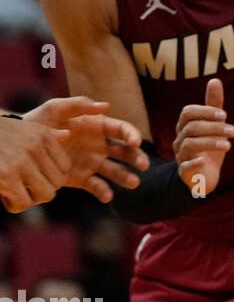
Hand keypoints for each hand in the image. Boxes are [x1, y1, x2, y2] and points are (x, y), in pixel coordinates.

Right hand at [0, 115, 69, 212]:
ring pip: (45, 194)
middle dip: (41, 190)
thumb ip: (45, 134)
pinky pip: (23, 202)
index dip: (50, 178)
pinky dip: (15, 205)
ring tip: (14, 194)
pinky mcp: (6, 175)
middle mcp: (35, 146)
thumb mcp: (21, 128)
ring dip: (30, 200)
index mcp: (42, 134)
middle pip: (57, 183)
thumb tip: (67, 135)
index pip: (64, 166)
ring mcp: (21, 161)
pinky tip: (3, 197)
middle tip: (23, 189)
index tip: (32, 178)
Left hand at [23, 97, 149, 202]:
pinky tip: (107, 196)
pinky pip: (97, 186)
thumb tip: (106, 106)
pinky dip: (104, 192)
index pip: (122, 130)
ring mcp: (92, 163)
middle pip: (125, 152)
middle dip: (137, 158)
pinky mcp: (81, 178)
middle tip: (144, 165)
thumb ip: (79, 105)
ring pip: (115, 171)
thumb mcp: (55, 108)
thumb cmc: (38, 122)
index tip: (136, 142)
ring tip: (133, 183)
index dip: (132, 135)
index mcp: (98, 127)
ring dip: (126, 177)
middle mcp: (100, 146)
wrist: (20, 147)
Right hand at [174, 79, 233, 194]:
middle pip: (192, 128)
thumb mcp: (214, 126)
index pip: (188, 112)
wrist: (203, 176)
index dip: (205, 111)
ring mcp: (181, 157)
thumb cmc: (209, 147)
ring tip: (229, 145)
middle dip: (214, 127)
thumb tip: (215, 80)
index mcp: (185, 127)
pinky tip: (205, 161)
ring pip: (189, 145)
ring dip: (210, 142)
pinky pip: (185, 168)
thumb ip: (214, 105)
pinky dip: (194, 163)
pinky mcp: (186, 174)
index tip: (224, 115)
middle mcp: (180, 141)